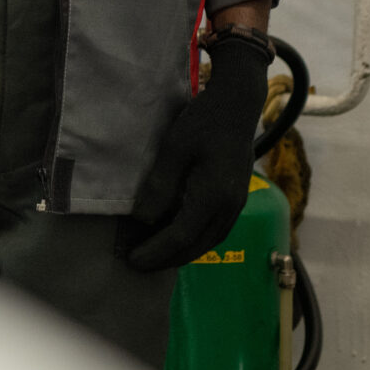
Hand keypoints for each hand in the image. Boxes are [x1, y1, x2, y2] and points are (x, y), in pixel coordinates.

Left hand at [118, 26, 271, 272]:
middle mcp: (229, 208)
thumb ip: (160, 185)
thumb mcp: (175, 148)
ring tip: (156, 257)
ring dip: (182, 253)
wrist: (237, 104)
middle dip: (167, 259)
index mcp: (214, 197)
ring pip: (209, 241)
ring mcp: (236, 205)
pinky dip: (195, 241)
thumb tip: (142, 220)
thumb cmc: (204, 121)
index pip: (180, 236)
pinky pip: (215, 231)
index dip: (155, 251)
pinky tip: (180, 239)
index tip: (131, 260)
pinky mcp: (236, 199)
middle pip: (196, 246)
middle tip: (138, 265)